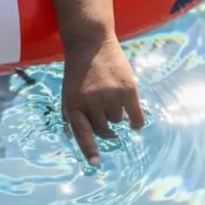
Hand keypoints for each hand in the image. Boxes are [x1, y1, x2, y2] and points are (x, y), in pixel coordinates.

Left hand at [62, 36, 144, 165]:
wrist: (90, 41)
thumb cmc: (78, 70)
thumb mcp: (68, 91)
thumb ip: (72, 115)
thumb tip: (77, 140)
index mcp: (73, 103)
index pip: (82, 132)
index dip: (89, 149)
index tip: (95, 162)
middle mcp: (91, 102)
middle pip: (103, 129)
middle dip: (103, 124)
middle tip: (102, 110)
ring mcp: (110, 96)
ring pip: (118, 121)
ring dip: (116, 114)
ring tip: (110, 95)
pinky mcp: (128, 89)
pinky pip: (136, 117)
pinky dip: (136, 122)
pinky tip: (134, 121)